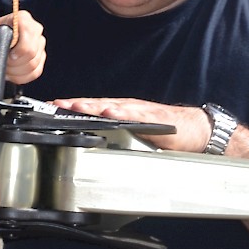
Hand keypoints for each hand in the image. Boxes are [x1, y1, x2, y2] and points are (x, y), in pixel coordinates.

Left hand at [0, 11, 45, 86]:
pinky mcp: (41, 58)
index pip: (29, 34)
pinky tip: (12, 74)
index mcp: (23, 18)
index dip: (20, 49)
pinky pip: (35, 72)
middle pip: (32, 53)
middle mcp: (35, 29)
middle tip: (4, 64)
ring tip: (5, 69)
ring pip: (33, 65)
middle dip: (15, 63)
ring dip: (16, 71)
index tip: (8, 56)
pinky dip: (21, 77)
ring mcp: (40, 44)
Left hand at [54, 97, 210, 151]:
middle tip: (57, 104)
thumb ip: (118, 136)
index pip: (93, 108)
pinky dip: (122, 113)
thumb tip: (95, 144)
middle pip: (97, 105)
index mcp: (122, 113)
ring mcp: (140, 112)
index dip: (73, 107)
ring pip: (113, 107)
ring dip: (94, 106)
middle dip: (76, 105)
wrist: (195, 130)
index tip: (53, 107)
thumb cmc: (166, 133)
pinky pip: (136, 116)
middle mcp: (128, 109)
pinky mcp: (154, 120)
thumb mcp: (136, 134)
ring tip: (77, 106)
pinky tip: (111, 112)